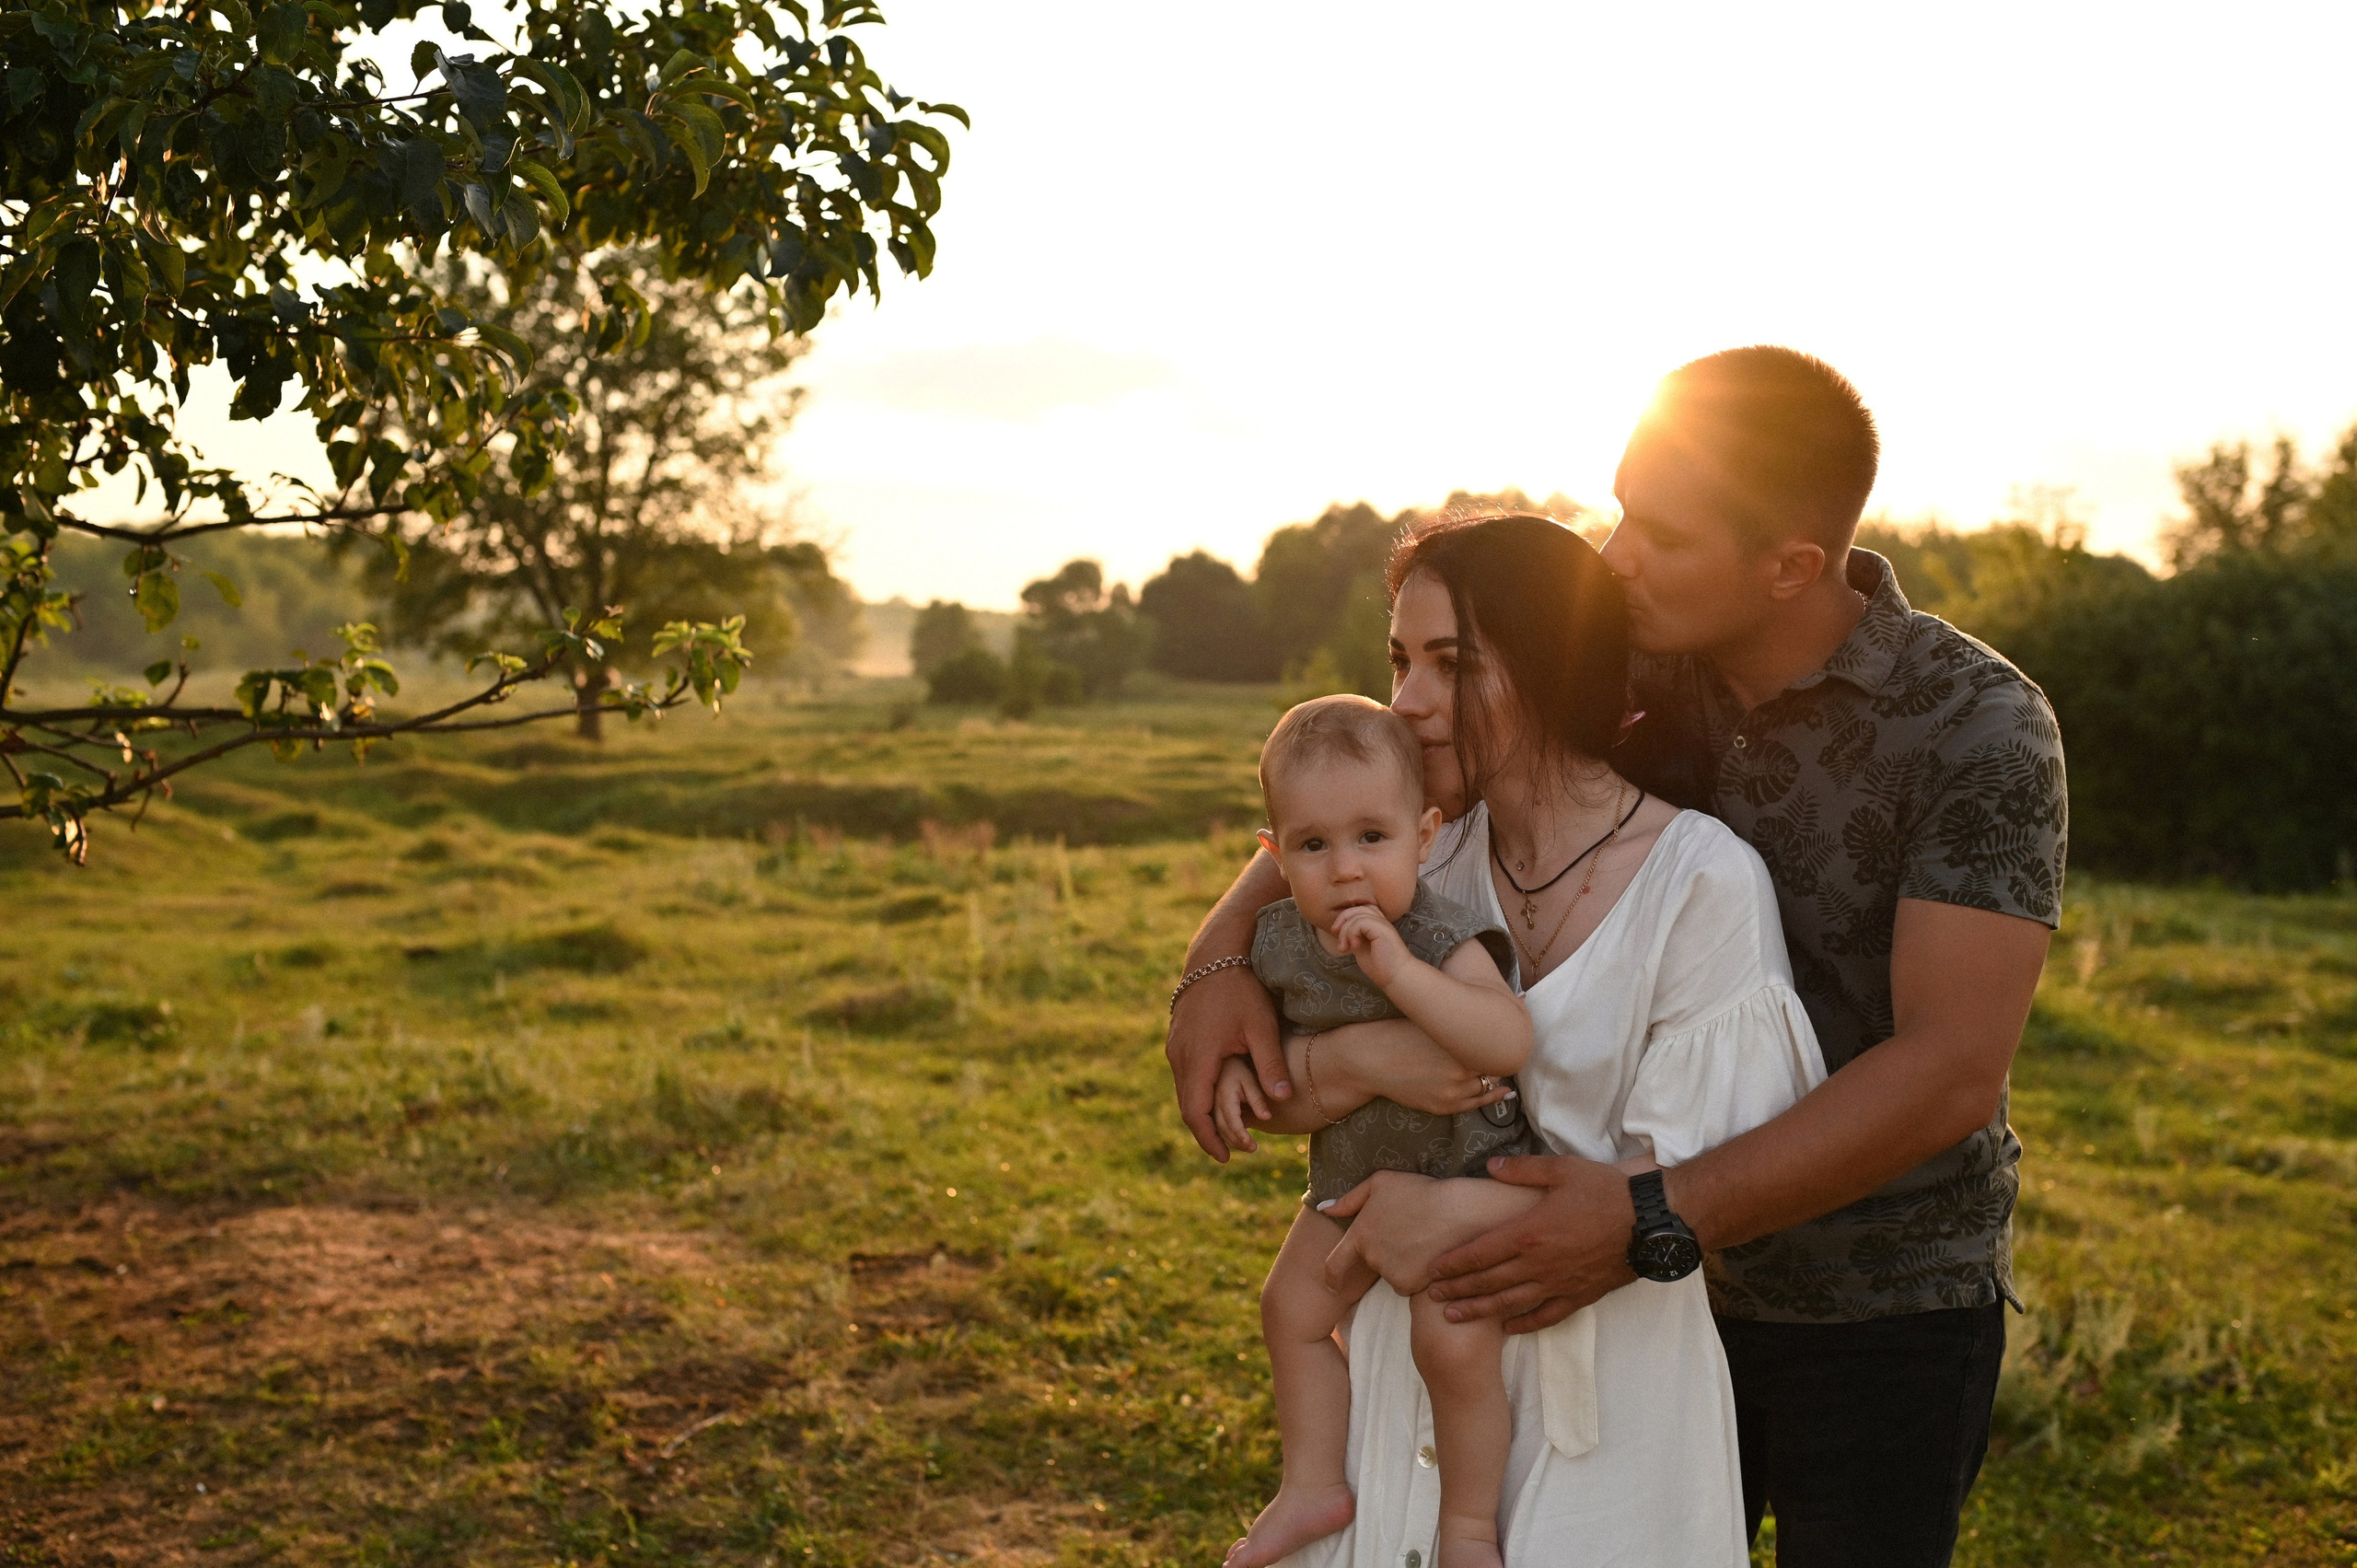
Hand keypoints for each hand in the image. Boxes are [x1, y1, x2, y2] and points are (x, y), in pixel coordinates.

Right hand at [1168, 965, 1285, 1162]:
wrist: (1215, 953)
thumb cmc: (1242, 988)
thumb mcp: (1261, 1027)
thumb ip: (1271, 1065)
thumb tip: (1282, 1100)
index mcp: (1198, 1058)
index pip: (1196, 1113)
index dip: (1210, 1139)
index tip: (1226, 1158)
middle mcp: (1180, 1055)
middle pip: (1187, 1107)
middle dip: (1206, 1132)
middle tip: (1227, 1152)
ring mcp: (1175, 1045)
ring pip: (1184, 1091)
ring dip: (1201, 1113)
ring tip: (1224, 1130)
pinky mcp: (1178, 1037)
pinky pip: (1185, 1075)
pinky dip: (1198, 1093)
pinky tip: (1217, 1097)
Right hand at [1317, 1018, 1515, 1119]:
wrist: (1366, 1060)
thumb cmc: (1394, 1031)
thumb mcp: (1428, 1018)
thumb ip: (1456, 1020)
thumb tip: (1487, 1007)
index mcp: (1456, 1044)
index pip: (1494, 1041)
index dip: (1501, 1032)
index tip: (1510, 1020)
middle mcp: (1458, 1069)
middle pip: (1494, 1063)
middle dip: (1497, 1054)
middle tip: (1508, 1043)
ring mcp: (1450, 1091)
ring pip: (1486, 1083)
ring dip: (1493, 1073)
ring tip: (1502, 1061)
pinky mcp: (1441, 1105)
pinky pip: (1475, 1104)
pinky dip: (1491, 1096)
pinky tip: (1505, 1091)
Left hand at [1318, 1170, 1538, 1296]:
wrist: (1461, 1211)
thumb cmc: (1422, 1191)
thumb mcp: (1382, 1183)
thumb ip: (1350, 1198)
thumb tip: (1325, 1209)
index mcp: (1360, 1234)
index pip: (1334, 1265)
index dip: (1332, 1276)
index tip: (1332, 1284)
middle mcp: (1372, 1257)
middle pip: (1373, 1266)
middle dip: (1386, 1255)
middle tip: (1409, 1236)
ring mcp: (1392, 1274)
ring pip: (1394, 1278)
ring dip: (1405, 1266)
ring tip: (1425, 1242)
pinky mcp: (1413, 1287)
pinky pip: (1412, 1287)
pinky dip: (1420, 1277)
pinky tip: (1433, 1256)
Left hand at [1329, 904, 1409, 986]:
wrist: (1397, 977)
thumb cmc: (1382, 968)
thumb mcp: (1362, 950)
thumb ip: (1354, 938)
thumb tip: (1342, 933)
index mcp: (1377, 926)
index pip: (1361, 910)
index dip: (1347, 917)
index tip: (1338, 934)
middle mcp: (1381, 922)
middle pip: (1358, 908)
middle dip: (1343, 919)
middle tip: (1336, 935)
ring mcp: (1382, 924)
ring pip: (1357, 914)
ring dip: (1345, 930)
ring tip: (1345, 947)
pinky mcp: (1382, 929)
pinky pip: (1360, 922)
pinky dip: (1352, 933)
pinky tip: (1354, 947)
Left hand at [1425, 1154, 1637, 1332]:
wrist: (1650, 1223)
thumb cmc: (1606, 1192)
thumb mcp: (1562, 1170)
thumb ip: (1522, 1170)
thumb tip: (1489, 1167)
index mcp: (1528, 1232)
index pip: (1479, 1253)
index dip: (1453, 1264)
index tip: (1432, 1271)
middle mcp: (1538, 1264)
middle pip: (1487, 1281)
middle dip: (1457, 1290)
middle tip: (1432, 1297)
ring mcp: (1558, 1284)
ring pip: (1509, 1303)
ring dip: (1479, 1311)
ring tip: (1454, 1317)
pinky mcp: (1578, 1296)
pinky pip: (1545, 1316)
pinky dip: (1524, 1324)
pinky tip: (1507, 1328)